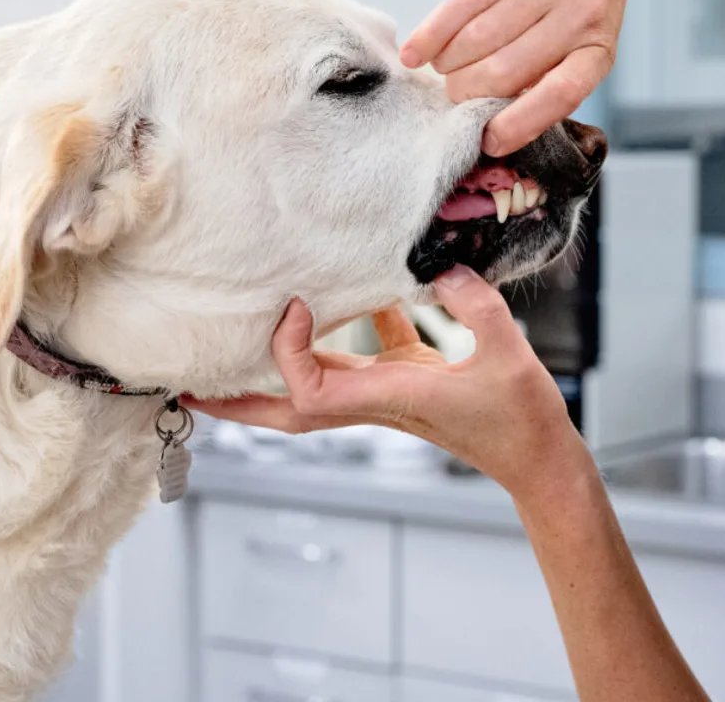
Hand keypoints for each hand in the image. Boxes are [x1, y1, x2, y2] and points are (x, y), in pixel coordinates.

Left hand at [183, 266, 591, 501]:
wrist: (538, 459)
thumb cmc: (521, 419)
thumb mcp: (505, 354)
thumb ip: (473, 305)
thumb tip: (442, 264)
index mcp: (387, 399)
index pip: (307, 390)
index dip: (285, 353)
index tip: (295, 307)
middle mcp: (375, 401)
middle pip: (285, 410)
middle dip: (234, 403)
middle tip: (186, 385)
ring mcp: (387, 394)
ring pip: (313, 387)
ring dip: (272, 371)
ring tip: (235, 343)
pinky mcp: (407, 382)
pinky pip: (360, 359)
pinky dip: (342, 334)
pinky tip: (347, 294)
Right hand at [401, 0, 647, 156]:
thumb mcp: (590, 38)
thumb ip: (551, 71)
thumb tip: (497, 114)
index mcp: (596, 51)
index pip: (558, 96)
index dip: (520, 123)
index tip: (488, 141)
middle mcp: (576, 19)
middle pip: (503, 71)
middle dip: (466, 92)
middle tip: (454, 94)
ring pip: (479, 37)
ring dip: (449, 63)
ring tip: (443, 69)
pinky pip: (465, 1)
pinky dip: (433, 32)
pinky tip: (414, 54)